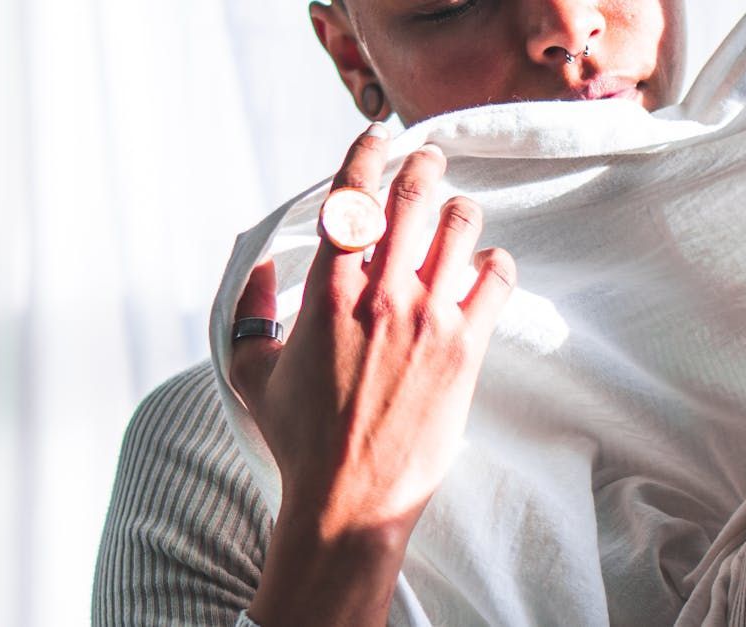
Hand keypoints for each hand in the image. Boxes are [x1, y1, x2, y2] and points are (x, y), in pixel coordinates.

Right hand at [232, 125, 515, 624]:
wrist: (351, 500)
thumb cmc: (300, 440)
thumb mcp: (252, 374)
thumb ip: (250, 313)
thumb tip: (259, 267)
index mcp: (327, 294)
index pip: (349, 200)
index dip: (364, 156)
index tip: (377, 138)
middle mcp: (381, 296)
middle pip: (411, 198)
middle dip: (423, 165)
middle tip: (429, 160)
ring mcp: (428, 321)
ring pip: (460, 227)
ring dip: (460, 210)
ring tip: (457, 215)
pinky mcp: (466, 350)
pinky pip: (496, 280)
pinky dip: (495, 263)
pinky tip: (486, 268)